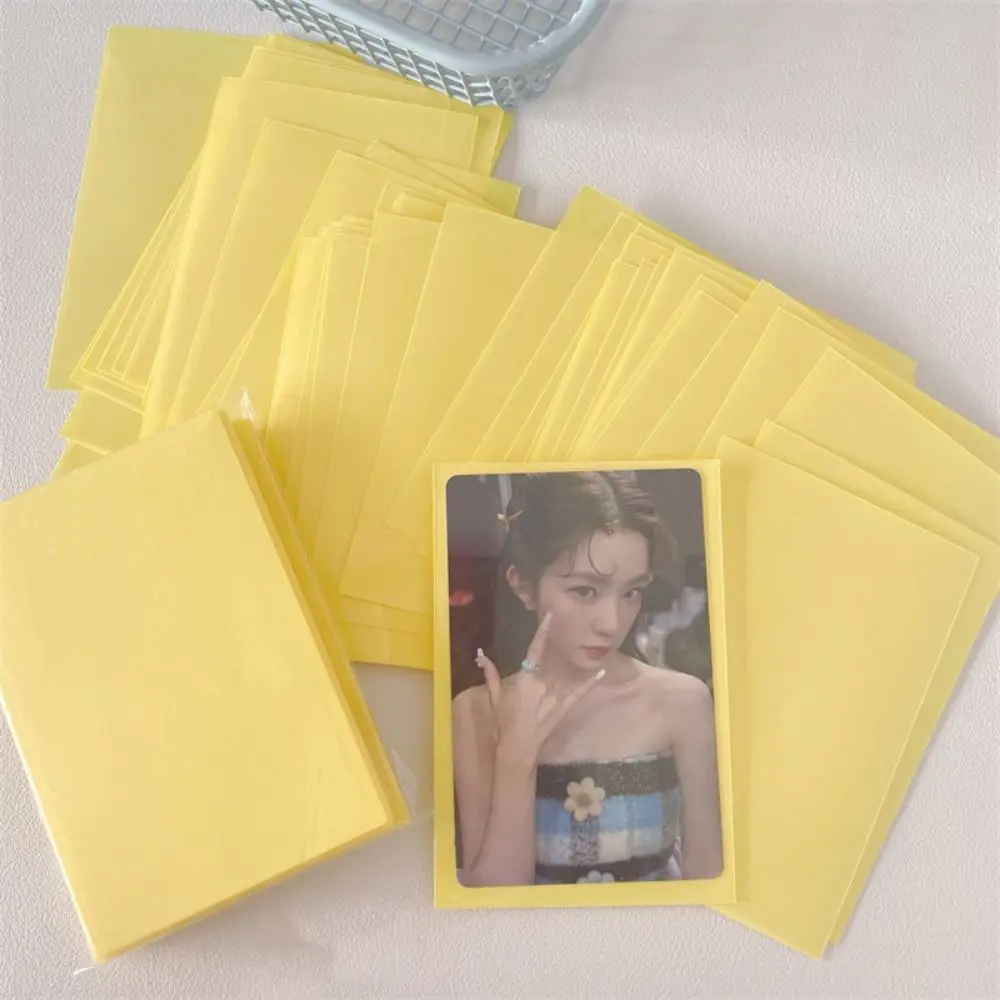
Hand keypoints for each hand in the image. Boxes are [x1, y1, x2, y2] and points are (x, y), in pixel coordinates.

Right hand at [475, 613, 604, 766]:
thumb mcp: (494, 697)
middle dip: (550, 657)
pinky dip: (590, 683)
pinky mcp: (564, 708)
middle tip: (556, 645)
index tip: (549, 617)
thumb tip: (481, 654)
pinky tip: (602, 672)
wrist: (517, 748)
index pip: (534, 651)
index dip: (542, 633)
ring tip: (575, 655)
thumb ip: (490, 674)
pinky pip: (579, 693)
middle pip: (549, 664)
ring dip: (566, 667)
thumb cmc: (503, 722)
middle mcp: (541, 684)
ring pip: (562, 676)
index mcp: (524, 679)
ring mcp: (554, 696)